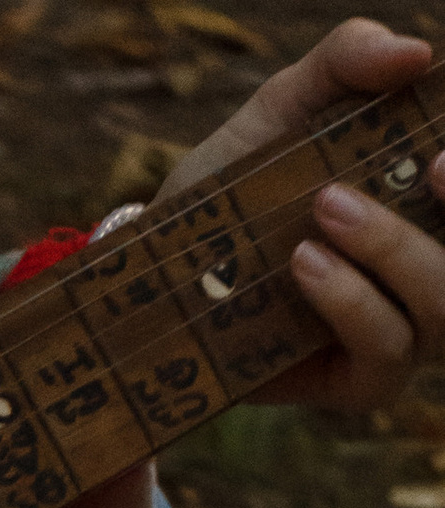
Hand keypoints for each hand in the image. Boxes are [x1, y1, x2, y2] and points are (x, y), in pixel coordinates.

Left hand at [154, 18, 444, 409]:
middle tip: (426, 165)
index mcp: (431, 201)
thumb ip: (347, 61)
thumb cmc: (241, 178)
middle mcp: (430, 267)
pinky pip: (385, 353)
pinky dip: (352, 303)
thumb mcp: (288, 103)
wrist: (162, 264)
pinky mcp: (358, 383)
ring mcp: (402, 330)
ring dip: (397, 251)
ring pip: (443, 308)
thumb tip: (415, 53)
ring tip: (324, 211)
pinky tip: (305, 264)